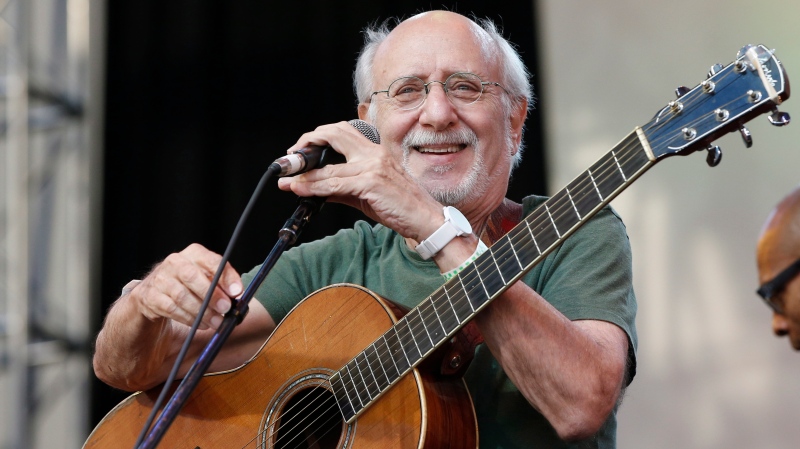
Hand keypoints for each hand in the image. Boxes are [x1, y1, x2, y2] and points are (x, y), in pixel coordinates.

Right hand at [130, 243, 242, 329]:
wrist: (154, 291)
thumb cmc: (189, 284)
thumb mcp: (207, 277)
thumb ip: (222, 284)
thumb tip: (238, 295)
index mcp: (194, 254)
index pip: (211, 260)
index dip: (226, 277)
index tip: (237, 292)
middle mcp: (175, 262)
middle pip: (192, 276)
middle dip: (211, 295)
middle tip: (226, 309)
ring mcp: (160, 278)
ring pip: (182, 296)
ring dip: (202, 312)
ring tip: (216, 322)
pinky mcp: (150, 296)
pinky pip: (171, 309)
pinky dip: (189, 319)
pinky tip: (201, 324)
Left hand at [277, 121, 442, 241]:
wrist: (425, 219)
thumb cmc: (401, 205)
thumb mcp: (367, 192)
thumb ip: (342, 187)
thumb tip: (315, 188)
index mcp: (375, 151)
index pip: (343, 131)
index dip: (319, 137)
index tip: (303, 150)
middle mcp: (374, 153)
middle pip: (335, 133)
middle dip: (309, 141)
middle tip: (292, 157)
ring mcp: (373, 167)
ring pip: (329, 167)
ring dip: (304, 175)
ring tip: (287, 181)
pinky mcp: (371, 183)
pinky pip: (335, 184)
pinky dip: (314, 187)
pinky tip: (300, 190)